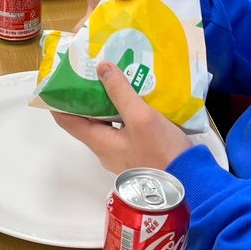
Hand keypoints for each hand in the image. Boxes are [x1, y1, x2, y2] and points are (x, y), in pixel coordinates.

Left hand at [53, 61, 192, 172]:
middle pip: (87, 120)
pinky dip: (123, 111)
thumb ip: (120, 92)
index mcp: (99, 143)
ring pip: (107, 123)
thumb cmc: (162, 151)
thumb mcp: (140, 117)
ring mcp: (123, 153)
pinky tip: (134, 97)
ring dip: (107, 102)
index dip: (58, 101)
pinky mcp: (139, 152)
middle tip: (90, 71)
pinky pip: (123, 128)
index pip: (67, 121)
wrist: (192, 181)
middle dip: (86, 96)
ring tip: (113, 77)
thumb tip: (101, 68)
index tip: (58, 79)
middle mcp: (106, 150)